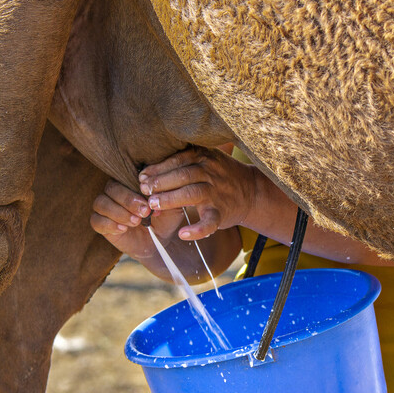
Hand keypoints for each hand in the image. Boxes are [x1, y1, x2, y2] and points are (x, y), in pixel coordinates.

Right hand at [90, 180, 185, 261]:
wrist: (159, 243)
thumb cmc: (165, 220)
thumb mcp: (171, 208)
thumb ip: (167, 196)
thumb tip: (156, 188)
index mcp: (131, 182)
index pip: (126, 176)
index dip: (136, 187)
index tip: (149, 199)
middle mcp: (116, 191)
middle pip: (112, 188)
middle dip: (128, 200)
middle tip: (144, 212)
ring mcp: (106, 207)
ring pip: (101, 203)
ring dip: (118, 212)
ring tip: (136, 222)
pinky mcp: (101, 223)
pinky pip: (96, 220)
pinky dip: (108, 224)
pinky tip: (123, 229)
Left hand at [139, 146, 257, 240]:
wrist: (252, 192)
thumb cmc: (219, 175)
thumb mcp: (206, 159)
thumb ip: (180, 163)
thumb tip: (146, 174)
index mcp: (204, 157)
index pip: (177, 160)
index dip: (157, 168)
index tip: (141, 177)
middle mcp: (211, 172)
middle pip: (182, 175)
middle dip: (160, 183)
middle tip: (143, 191)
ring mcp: (217, 193)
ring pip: (192, 194)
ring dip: (171, 199)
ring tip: (153, 205)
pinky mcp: (222, 212)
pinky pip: (209, 222)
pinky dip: (197, 230)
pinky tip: (183, 234)